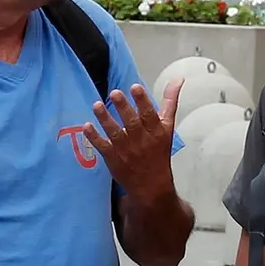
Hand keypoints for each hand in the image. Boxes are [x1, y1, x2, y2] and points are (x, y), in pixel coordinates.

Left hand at [89, 83, 181, 203]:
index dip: (142, 101)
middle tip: (115, 93)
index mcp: (156, 132)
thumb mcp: (168, 127)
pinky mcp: (113, 159)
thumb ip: (169, 102)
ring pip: (115, 133)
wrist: (152, 186)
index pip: (150, 115)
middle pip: (132, 123)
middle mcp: (142, 141)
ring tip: (96, 105)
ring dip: (106, 119)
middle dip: (124, 108)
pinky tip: (87, 126)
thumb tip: (177, 79)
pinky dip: (94, 137)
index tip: (135, 87)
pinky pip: (103, 147)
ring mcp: (126, 151)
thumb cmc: (159, 151)